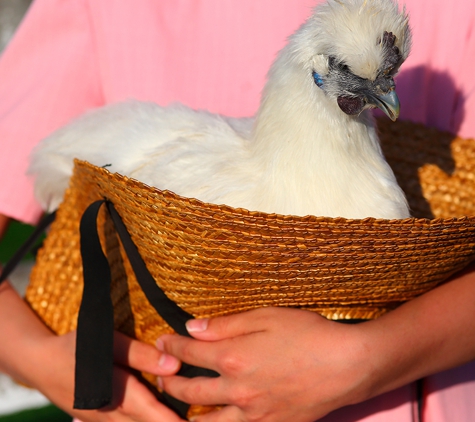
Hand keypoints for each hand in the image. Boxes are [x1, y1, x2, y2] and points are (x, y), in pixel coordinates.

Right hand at [31, 330, 185, 421]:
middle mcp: (111, 416)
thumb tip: (174, 365)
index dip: (174, 421)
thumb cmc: (78, 348)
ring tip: (185, 417)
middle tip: (198, 417)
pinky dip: (145, 421)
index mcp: (116, 395)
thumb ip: (140, 355)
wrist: (41, 363)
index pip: (154, 414)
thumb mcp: (108, 343)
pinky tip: (159, 415)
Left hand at [158, 307, 371, 421]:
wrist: (347, 366)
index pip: (189, 352)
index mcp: (233, 357)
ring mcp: (252, 413)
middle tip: (160, 373)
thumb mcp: (266, 316)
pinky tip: (212, 419)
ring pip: (205, 420)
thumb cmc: (307, 334)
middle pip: (189, 389)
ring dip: (186, 409)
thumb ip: (225, 324)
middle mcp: (237, 390)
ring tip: (177, 401)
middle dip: (168, 380)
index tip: (162, 340)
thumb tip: (192, 327)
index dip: (170, 345)